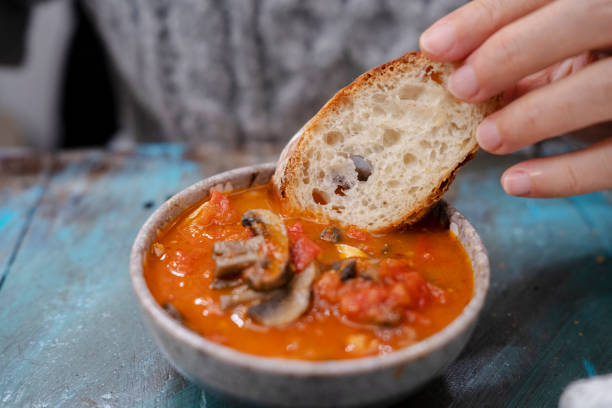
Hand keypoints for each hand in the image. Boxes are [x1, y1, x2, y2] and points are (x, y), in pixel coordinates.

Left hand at [419, 0, 611, 197]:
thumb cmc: (585, 73)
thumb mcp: (554, 55)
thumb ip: (513, 55)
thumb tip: (450, 69)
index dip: (485, 17)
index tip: (433, 46)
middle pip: (583, 17)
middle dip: (511, 52)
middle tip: (460, 88)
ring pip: (602, 88)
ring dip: (534, 115)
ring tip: (486, 138)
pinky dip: (564, 175)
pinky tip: (515, 182)